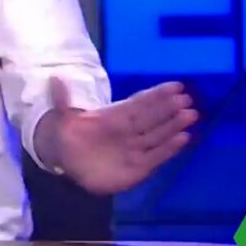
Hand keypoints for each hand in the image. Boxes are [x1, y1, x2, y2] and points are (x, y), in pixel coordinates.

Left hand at [46, 78, 198, 194]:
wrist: (72, 164)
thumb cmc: (73, 137)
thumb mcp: (63, 120)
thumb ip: (61, 101)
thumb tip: (54, 77)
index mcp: (114, 116)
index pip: (138, 103)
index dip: (156, 95)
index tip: (176, 86)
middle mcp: (129, 130)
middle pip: (152, 118)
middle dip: (169, 108)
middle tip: (188, 99)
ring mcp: (135, 148)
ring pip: (158, 135)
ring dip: (174, 126)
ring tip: (191, 115)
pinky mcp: (139, 167)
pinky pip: (157, 156)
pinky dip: (170, 148)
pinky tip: (185, 138)